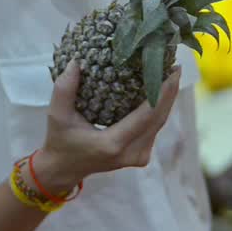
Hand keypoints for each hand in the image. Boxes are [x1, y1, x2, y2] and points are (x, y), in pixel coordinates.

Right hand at [34, 61, 181, 190]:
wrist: (64, 169)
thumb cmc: (61, 141)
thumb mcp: (57, 115)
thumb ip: (64, 89)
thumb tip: (76, 62)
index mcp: (112, 144)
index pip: (146, 115)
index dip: (163, 92)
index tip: (172, 70)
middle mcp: (130, 153)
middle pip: (159, 118)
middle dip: (170, 91)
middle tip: (175, 65)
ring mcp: (138, 157)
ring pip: (160, 124)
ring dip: (167, 99)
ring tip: (169, 73)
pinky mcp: (141, 156)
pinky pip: (155, 128)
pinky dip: (159, 109)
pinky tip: (160, 91)